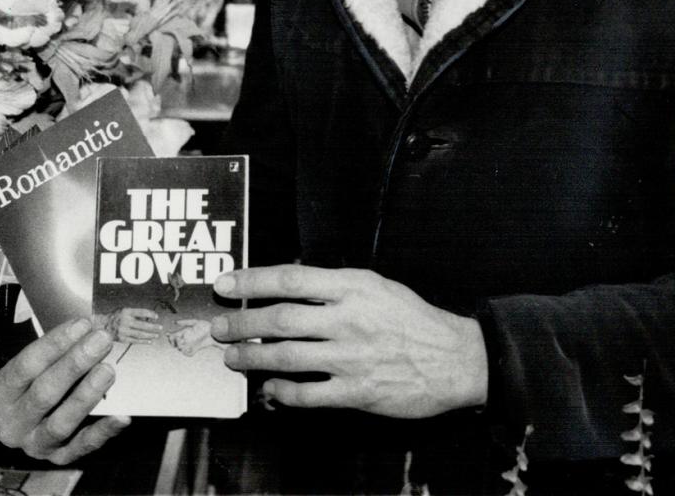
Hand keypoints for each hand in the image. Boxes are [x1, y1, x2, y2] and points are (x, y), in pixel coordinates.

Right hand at [0, 317, 129, 463]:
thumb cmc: (32, 382)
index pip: (24, 367)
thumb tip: (87, 330)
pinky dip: (103, 431)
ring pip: (60, 423)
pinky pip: (83, 446)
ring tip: (108, 370)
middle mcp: (11, 425)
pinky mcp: (59, 458)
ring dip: (86, 395)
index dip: (54, 345)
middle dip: (75, 364)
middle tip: (101, 340)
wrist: (24, 422)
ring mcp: (34, 445)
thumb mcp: (30, 367)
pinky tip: (122, 416)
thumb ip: (53, 352)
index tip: (82, 325)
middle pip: (43, 394)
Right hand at [106, 308, 162, 343]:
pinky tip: (149, 341)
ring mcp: (123, 331)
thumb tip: (149, 318)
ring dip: (150, 335)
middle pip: (142, 325)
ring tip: (156, 335)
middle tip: (160, 328)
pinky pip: (135, 341)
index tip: (156, 317)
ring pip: (139, 334)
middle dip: (153, 327)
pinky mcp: (122, 339)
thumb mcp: (125, 310)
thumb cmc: (117, 317)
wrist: (104, 325)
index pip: (141, 312)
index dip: (150, 314)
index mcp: (126, 312)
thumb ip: (136, 313)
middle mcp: (125, 321)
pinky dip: (143, 341)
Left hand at [210, 265, 487, 417]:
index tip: (225, 284)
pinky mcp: (358, 393)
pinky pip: (308, 394)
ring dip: (251, 358)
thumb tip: (291, 281)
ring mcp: (351, 358)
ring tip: (232, 358)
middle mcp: (349, 320)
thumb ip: (335, 285)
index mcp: (354, 287)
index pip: (291, 278)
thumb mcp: (378, 287)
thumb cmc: (414, 320)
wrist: (456, 359)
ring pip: (286, 358)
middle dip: (241, 323)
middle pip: (280, 320)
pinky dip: (282, 392)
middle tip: (218, 327)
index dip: (252, 281)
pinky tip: (270, 389)